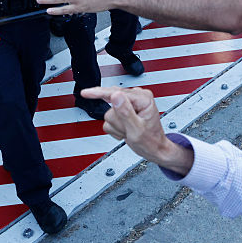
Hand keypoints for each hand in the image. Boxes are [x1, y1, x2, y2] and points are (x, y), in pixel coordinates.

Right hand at [79, 86, 194, 175]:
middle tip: (128, 130)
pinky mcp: (124, 111)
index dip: (99, 93)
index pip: (115, 93)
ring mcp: (130, 104)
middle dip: (117, 121)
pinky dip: (115, 129)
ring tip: (129, 131)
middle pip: (111, 105)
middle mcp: (137, 97)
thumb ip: (125, 112)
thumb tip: (115, 95)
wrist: (155, 149)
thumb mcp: (137, 129)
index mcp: (142, 98)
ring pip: (108, 114)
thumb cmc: (151, 141)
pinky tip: (125, 131)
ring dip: (117, 126)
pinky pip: (109, 120)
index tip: (86, 93)